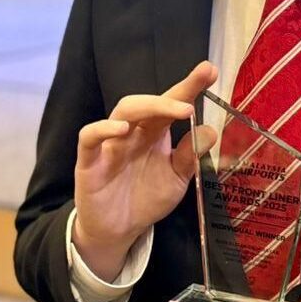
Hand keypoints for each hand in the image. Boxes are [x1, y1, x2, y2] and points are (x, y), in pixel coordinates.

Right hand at [72, 61, 217, 279]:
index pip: (172, 104)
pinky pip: (89, 137)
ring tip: (175, 108)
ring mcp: (110, 144)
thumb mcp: (176, 178)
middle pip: (148, 104)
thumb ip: (190, 156)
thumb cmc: (146, 198)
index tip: (210, 70)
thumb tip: (211, 131)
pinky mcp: (89, 162)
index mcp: (155, 134)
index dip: (189, 86)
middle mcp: (133, 132)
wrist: (118, 230)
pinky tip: (121, 129)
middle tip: (195, 92)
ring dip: (148, 106)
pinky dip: (103, 129)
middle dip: (172, 93)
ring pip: (122, 112)